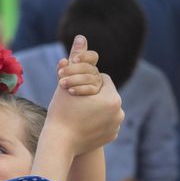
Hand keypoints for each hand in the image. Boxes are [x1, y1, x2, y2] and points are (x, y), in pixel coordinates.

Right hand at [45, 39, 122, 154]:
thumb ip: (77, 58)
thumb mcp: (67, 82)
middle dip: (92, 93)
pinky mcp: (112, 136)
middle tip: (77, 97)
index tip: (75, 87)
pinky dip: (97, 120)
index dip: (87, 80)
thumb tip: (81, 37)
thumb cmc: (61, 111)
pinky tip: (84, 122)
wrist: (59, 143)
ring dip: (96, 105)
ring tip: (80, 109)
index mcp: (112, 97)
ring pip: (106, 107)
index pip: (101, 79)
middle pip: (105, 93)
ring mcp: (116, 126)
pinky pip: (106, 121)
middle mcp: (119, 112)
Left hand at [56, 34, 102, 95]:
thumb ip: (74, 55)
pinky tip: (70, 91)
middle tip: (59, 74)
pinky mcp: (98, 95)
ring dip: (73, 79)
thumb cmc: (65, 86)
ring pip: (89, 78)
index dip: (84, 56)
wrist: (64, 108)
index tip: (73, 60)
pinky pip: (92, 90)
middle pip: (88, 67)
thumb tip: (80, 37)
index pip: (92, 56)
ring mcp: (97, 85)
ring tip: (61, 83)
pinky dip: (80, 89)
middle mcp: (95, 74)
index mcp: (88, 65)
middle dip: (72, 69)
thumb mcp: (66, 70)